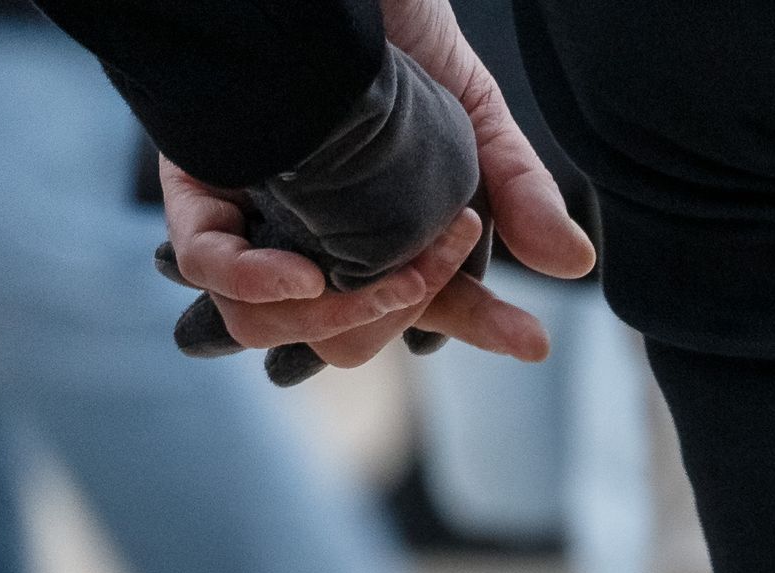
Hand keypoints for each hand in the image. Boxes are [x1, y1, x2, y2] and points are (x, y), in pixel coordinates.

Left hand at [161, 0, 593, 375]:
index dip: (478, 324)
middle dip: (396, 318)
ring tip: (376, 280)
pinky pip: (208, 262)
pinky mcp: (200, 177)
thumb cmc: (394, 17)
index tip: (531, 339)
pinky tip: (298, 276)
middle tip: (431, 270)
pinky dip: (252, 286)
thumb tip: (573, 264)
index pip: (428, 302)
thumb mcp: (469, 103)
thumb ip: (516, 184)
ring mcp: (257, 212)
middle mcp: (317, 231)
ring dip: (331, 319)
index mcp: (386, 225)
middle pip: (345, 334)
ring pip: (269, 324)